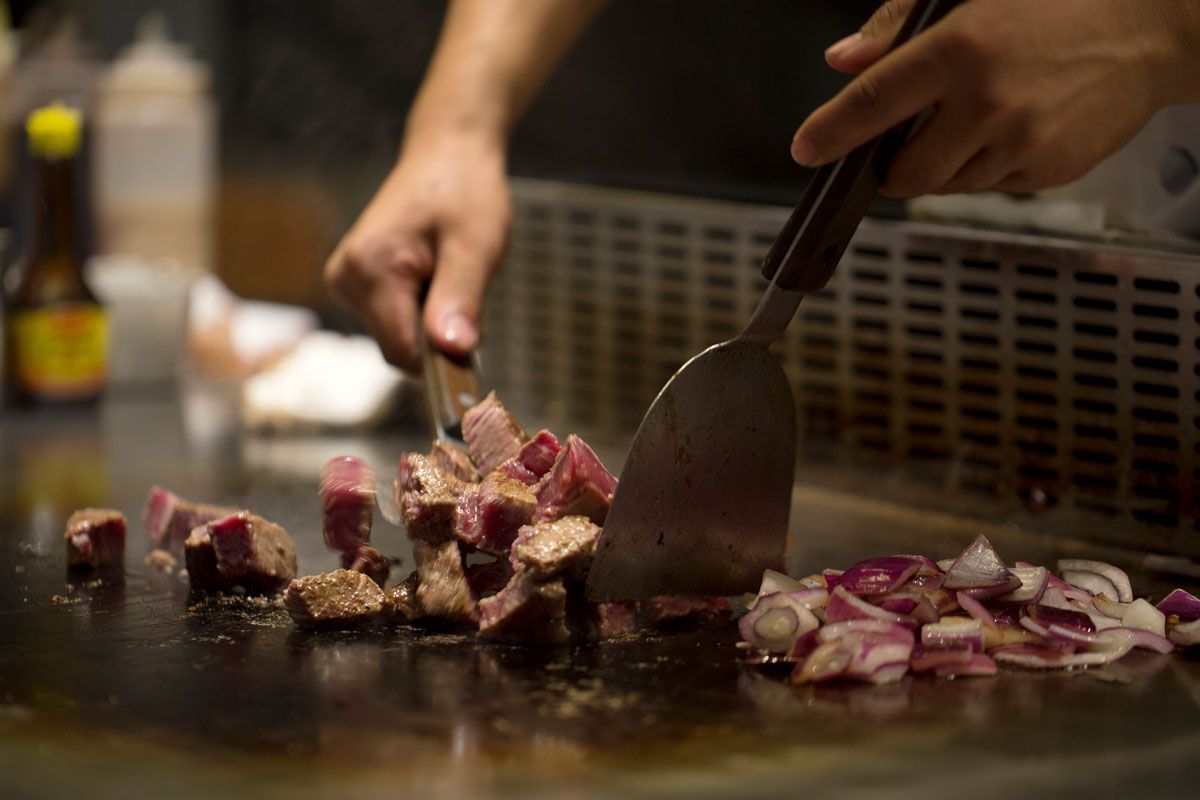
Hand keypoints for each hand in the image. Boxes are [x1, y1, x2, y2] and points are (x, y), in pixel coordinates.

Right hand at [324, 135, 509, 370]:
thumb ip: (462, 299)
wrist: (447, 155)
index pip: (404, 353)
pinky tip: (434, 275)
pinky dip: (421, 312)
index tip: (476, 343)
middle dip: (438, 337)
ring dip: (431, 322)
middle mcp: (346, 278)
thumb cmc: (465, 193)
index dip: (443, 361)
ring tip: (450, 274)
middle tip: (466, 288)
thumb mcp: (477, 246)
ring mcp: (345, 281)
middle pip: (400, 350)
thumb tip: (454, 351)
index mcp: (370, 270)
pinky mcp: (354, 284)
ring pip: (398, 339)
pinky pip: (393, 322)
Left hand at [791, 0, 1199, 196]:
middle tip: (903, 141)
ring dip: (943, 166)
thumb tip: (843, 62)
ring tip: (978, 118)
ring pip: (946, 187)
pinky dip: (986, 169)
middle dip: (891, 167)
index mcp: (961, 48)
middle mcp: (989, 103)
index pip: (874, 101)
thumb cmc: (1054, 4)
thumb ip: (897, 28)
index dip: (832, 131)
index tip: (806, 149)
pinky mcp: (1047, 172)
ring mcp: (1021, 145)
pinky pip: (990, 190)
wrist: (1150, 28)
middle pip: (904, 174)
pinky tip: (1014, 129)